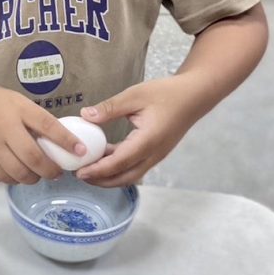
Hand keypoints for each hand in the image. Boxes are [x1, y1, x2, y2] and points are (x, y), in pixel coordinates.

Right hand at [0, 79, 87, 184]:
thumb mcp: (14, 100)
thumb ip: (33, 118)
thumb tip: (60, 138)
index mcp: (17, 108)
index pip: (47, 126)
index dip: (67, 141)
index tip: (81, 151)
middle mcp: (5, 127)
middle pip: (33, 157)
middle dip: (51, 170)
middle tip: (58, 172)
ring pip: (19, 172)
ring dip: (35, 178)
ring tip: (40, 174)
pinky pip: (4, 177)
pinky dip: (16, 179)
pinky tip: (21, 174)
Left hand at [76, 76, 193, 186]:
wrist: (194, 97)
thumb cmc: (166, 93)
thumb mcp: (135, 96)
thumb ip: (110, 108)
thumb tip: (85, 116)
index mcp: (148, 141)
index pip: (119, 163)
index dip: (98, 170)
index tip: (79, 173)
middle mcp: (153, 154)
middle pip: (124, 177)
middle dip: (100, 181)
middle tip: (79, 175)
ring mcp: (156, 156)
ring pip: (130, 175)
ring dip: (109, 176)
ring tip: (89, 169)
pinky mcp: (156, 153)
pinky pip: (135, 166)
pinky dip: (119, 167)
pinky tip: (105, 156)